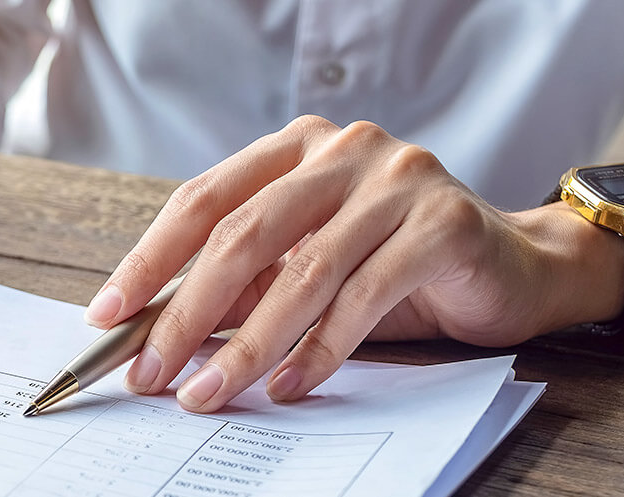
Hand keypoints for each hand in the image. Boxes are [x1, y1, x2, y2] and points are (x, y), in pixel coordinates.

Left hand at [86, 116, 623, 412]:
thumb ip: (245, 283)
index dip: (150, 259)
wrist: (514, 268)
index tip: (108, 313)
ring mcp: (398, 178)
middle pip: (243, 235)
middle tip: (152, 371)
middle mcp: (344, 149)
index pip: (204, 200)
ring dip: (247, 345)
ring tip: (210, 393)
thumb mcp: (308, 267)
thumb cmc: (395, 267)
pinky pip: (362, 297)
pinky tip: (288, 386)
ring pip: (301, 272)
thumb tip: (160, 331)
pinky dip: (319, 350)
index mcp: (297, 147)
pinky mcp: (442, 223)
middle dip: (187, 313)